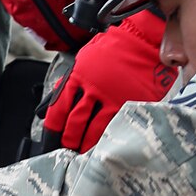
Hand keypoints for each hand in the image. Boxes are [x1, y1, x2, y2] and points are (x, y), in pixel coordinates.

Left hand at [40, 12, 176, 152]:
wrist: (144, 41)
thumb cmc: (114, 50)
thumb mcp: (85, 60)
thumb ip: (69, 82)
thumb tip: (52, 103)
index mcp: (76, 76)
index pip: (57, 109)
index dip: (52, 128)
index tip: (51, 139)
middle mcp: (90, 88)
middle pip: (72, 122)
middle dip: (66, 140)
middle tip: (64, 150)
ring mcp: (109, 97)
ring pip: (90, 129)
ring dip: (82, 144)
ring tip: (79, 153)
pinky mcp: (125, 104)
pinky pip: (110, 127)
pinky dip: (101, 140)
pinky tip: (97, 148)